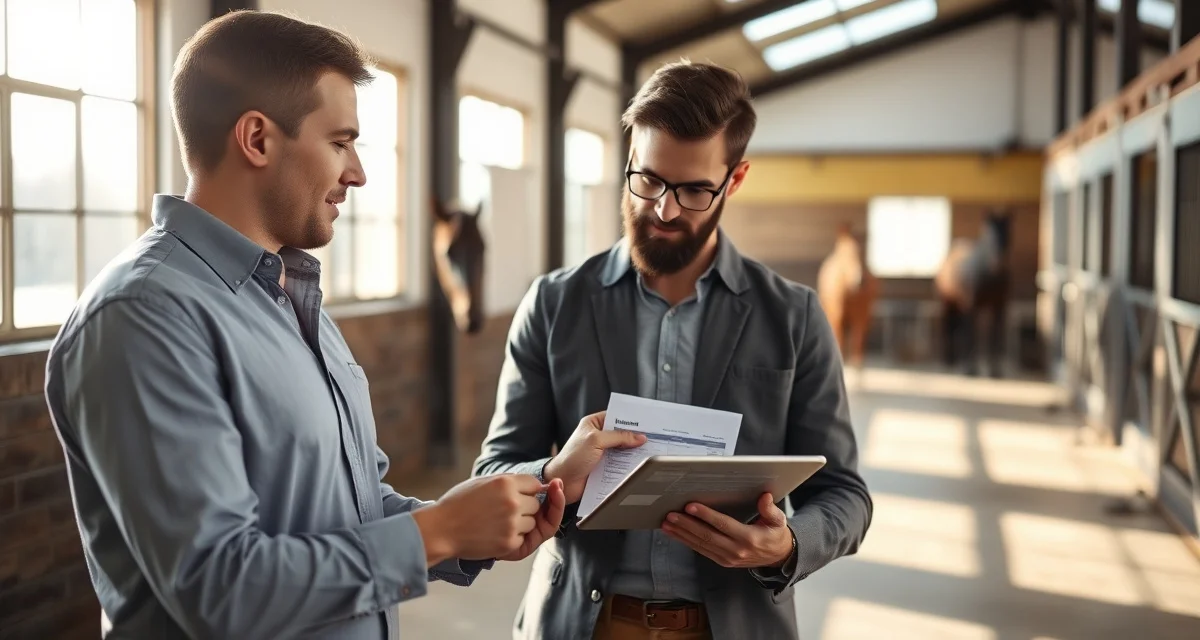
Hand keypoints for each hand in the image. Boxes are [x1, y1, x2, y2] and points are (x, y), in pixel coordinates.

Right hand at [412, 474, 545, 563]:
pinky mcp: (509, 543)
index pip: (534, 484)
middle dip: (524, 508)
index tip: (516, 496)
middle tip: (501, 511)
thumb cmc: (459, 503)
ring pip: (532, 522)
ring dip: (520, 523)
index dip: (526, 490)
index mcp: (505, 483)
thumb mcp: (482, 482)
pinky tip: (494, 533)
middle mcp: (512, 502)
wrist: (441, 529)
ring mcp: (512, 523)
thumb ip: (508, 481)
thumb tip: (534, 483)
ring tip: (497, 522)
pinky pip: (523, 538)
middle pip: (535, 504)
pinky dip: (513, 537)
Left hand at [543, 411, 646, 503]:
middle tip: (653, 438)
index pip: (616, 417)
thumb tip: (639, 437)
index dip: (631, 420)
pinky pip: (621, 464)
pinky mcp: (605, 467)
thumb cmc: (572, 458)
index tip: (648, 422)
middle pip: (622, 434)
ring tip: (650, 451)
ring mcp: (603, 452)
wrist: (562, 482)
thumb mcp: (596, 441)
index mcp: (594, 424)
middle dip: (635, 437)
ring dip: (634, 452)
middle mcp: (599, 437)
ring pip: (623, 450)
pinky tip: (639, 465)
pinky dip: (629, 465)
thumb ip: (618, 437)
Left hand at [660, 493, 793, 568]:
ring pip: (700, 545)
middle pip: (706, 536)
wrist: (779, 558)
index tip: (690, 506)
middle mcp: (736, 550)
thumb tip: (765, 496)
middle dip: (686, 525)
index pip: (723, 525)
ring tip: (667, 524)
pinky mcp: (722, 561)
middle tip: (670, 515)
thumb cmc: (775, 535)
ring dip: (682, 534)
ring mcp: (727, 558)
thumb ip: (770, 509)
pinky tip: (675, 533)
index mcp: (749, 538)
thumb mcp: (778, 521)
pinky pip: (701, 550)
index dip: (706, 515)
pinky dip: (686, 541)